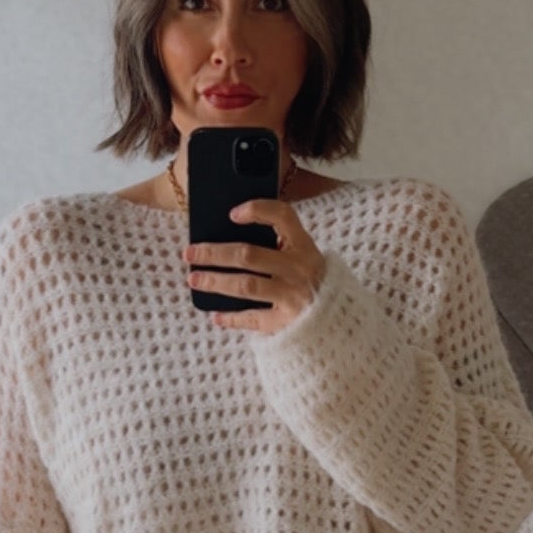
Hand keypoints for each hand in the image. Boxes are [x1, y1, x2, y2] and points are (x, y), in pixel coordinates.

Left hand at [183, 198, 325, 334]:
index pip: (282, 216)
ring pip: (246, 286)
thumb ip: (277, 245)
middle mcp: (299, 268)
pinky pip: (253, 319)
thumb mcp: (303, 257)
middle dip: (215, 253)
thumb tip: (228, 236)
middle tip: (190, 253)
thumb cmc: (312, 282)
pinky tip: (215, 315)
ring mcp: (293, 296)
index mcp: (304, 246)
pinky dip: (232, 318)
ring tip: (194, 280)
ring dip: (216, 282)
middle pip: (249, 255)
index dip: (257, 210)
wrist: (342, 322)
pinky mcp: (286, 322)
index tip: (232, 213)